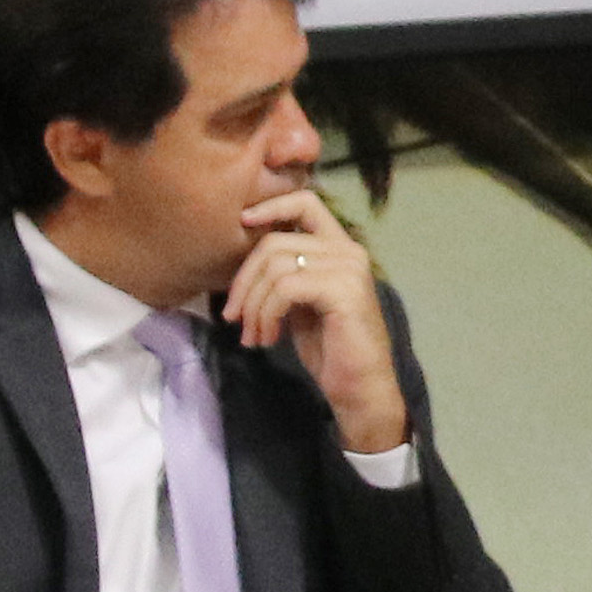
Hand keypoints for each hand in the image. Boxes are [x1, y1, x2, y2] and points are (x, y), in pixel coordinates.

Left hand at [223, 187, 411, 455]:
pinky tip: (268, 338)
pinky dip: (266, 314)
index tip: (242, 223)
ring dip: (253, 305)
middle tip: (232, 316)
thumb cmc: (331, 349)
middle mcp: (348, 251)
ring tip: (253, 335)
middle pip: (275, 241)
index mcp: (340, 248)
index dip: (270, 206)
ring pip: (275, 266)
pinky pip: (285, 288)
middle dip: (244, 280)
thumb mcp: (299, 304)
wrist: (360, 389)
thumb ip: (283, 275)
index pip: (305, 202)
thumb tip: (245, 264)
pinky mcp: (343, 291)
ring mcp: (348, 268)